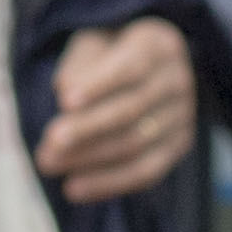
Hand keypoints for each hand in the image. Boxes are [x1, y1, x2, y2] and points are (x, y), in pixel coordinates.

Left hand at [36, 16, 198, 204]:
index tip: (63, 102)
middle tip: (47, 145)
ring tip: (48, 164)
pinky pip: (146, 172)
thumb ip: (80, 63)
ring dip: (88, 159)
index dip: (98, 86)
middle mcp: (178, 79)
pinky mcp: (179, 146)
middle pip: (132, 110)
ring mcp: (183, 115)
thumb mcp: (91, 42)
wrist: (145, 65)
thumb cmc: (108, 51)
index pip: (131, 68)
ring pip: (136, 144)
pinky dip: (108, 183)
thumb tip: (65, 91)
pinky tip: (74, 188)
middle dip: (85, 130)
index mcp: (158, 44)